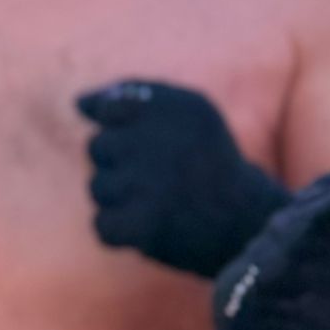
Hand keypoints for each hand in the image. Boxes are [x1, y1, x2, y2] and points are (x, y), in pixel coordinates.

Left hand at [76, 79, 287, 277]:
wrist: (250, 222)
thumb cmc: (207, 164)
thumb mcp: (186, 114)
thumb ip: (131, 97)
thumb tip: (78, 102)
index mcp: (175, 105)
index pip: (110, 108)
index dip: (121, 131)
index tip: (149, 146)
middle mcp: (162, 139)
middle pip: (96, 147)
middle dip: (119, 165)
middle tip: (160, 178)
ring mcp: (151, 184)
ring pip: (97, 187)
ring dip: (120, 200)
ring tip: (158, 203)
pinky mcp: (144, 225)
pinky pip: (101, 226)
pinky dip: (120, 231)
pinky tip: (147, 227)